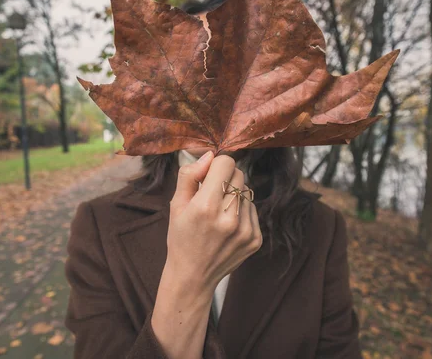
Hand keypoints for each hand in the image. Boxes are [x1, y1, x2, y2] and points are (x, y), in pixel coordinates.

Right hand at [166, 151, 262, 292]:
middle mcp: (229, 218)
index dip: (216, 165)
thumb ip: (190, 175)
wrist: (193, 276)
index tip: (208, 175)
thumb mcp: (176, 205)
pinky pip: (253, 209)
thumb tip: (210, 155)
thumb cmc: (181, 237)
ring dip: (234, 195)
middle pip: (239, 174)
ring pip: (247, 191)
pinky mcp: (255, 239)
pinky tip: (227, 225)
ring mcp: (245, 230)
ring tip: (219, 213)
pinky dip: (241, 210)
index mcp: (206, 207)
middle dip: (226, 178)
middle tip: (212, 194)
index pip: (226, 163)